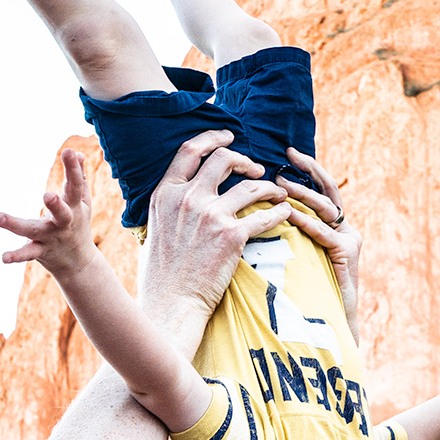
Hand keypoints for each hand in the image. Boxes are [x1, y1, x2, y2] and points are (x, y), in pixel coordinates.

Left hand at [0, 148, 94, 278]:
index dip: (73, 169)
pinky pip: (28, 253)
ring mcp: (51, 238)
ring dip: (16, 225)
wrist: (79, 263)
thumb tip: (77, 153)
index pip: (75, 186)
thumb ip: (79, 177)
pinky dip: (16, 256)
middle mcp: (64, 223)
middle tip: (47, 195)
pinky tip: (3, 257)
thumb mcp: (82, 202)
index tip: (68, 152)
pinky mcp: (40, 252)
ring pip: (33, 231)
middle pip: (62, 213)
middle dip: (56, 205)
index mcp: (75, 207)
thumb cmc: (79, 223)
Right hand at [140, 131, 288, 345]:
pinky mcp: (232, 236)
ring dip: (269, 186)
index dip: (212, 137)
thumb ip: (169, 208)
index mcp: (165, 193)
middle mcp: (188, 198)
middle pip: (223, 159)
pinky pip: (264, 216)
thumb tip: (178, 197)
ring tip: (278, 194)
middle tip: (257, 170)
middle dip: (245, 159)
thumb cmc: (161, 275)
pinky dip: (279, 212)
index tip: (228, 136)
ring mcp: (211, 215)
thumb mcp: (154, 229)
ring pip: (250, 185)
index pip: (190, 150)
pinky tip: (285, 214)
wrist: (171, 303)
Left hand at [281, 148, 362, 341]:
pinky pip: (326, 233)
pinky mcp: (347, 253)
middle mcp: (346, 227)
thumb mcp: (294, 252)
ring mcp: (349, 239)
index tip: (288, 152)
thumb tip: (256, 208)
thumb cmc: (305, 289)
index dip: (307, 169)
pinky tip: (290, 216)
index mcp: (334, 224)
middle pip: (329, 190)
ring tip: (282, 185)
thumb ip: (286, 230)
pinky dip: (308, 223)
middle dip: (309, 171)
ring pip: (327, 209)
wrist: (329, 322)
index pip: (321, 188)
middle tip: (287, 159)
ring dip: (304, 195)